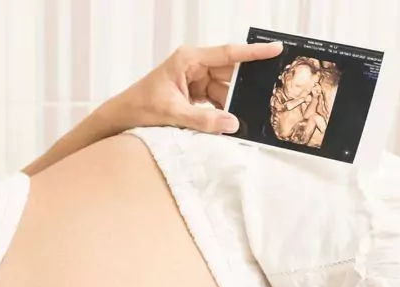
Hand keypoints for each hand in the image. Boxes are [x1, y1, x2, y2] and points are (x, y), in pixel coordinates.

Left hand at [113, 42, 282, 134]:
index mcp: (189, 59)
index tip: (275, 49)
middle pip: (229, 74)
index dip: (253, 52)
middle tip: (262, 98)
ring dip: (232, 105)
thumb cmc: (141, 107)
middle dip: (243, 88)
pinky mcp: (195, 94)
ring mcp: (195, 80)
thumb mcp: (173, 114)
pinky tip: (229, 123)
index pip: (227, 54)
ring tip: (243, 117)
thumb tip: (233, 124)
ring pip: (224, 90)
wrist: (123, 116)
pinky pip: (216, 101)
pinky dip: (222, 112)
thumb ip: (203, 120)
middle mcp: (194, 66)